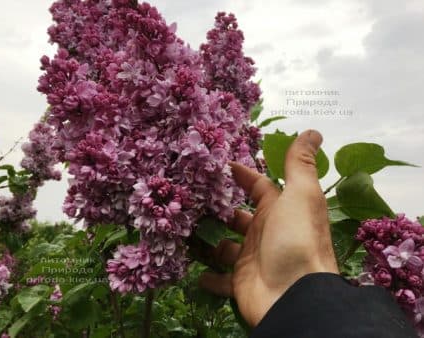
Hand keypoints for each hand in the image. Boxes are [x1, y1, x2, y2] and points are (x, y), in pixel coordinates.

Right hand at [199, 130, 338, 326]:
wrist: (294, 296)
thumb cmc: (295, 239)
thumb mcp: (300, 195)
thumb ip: (300, 164)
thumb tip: (313, 131)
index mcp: (280, 210)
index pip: (259, 186)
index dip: (243, 175)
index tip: (220, 165)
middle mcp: (266, 233)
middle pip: (240, 216)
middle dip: (221, 208)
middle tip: (193, 197)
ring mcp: (252, 259)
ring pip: (227, 247)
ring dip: (212, 241)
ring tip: (186, 229)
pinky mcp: (240, 283)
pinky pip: (220, 280)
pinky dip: (209, 277)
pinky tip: (195, 272)